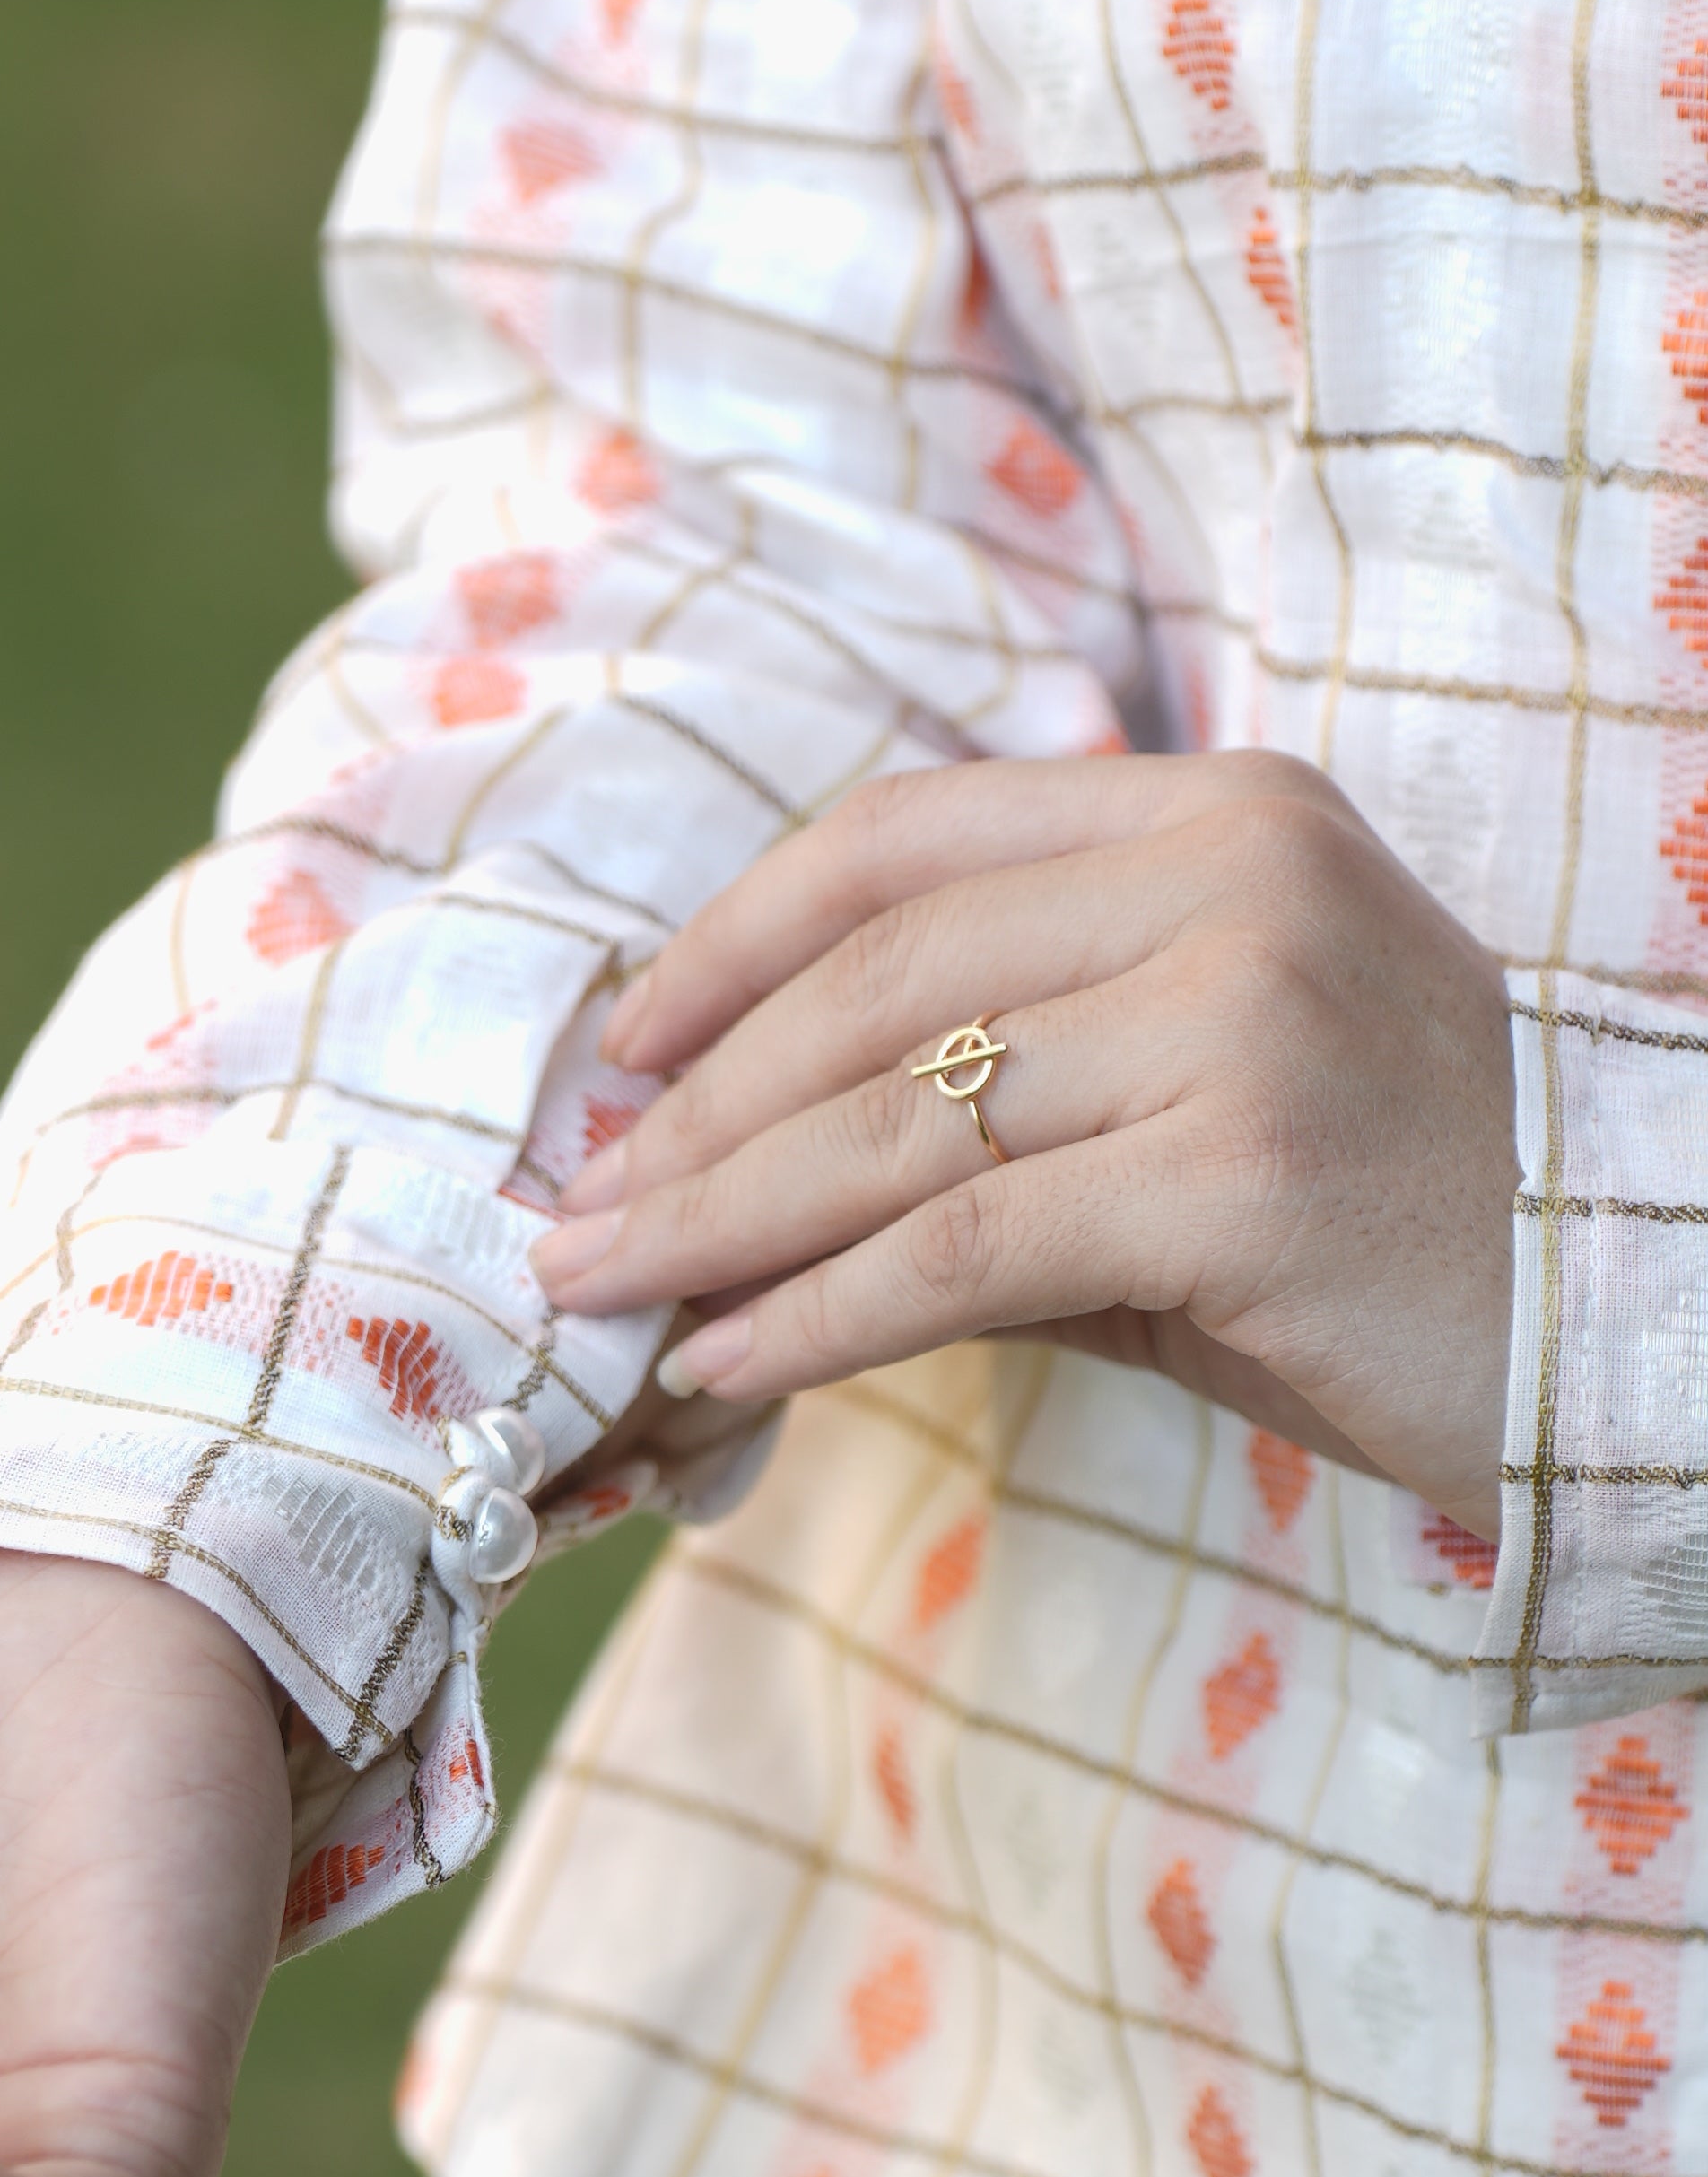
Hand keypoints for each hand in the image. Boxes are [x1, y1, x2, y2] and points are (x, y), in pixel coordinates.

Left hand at [529, 755, 1516, 1538]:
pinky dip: (815, 1316)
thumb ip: (1000, 1091)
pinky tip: (724, 1362)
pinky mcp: (1241, 1182)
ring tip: (603, 1289)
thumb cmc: (1391, 1214)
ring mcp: (1243, 1023)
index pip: (902, 844)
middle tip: (575, 1209)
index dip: (732, 943)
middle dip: (695, 1110)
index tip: (622, 1051)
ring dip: (717, 1218)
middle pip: (874, 986)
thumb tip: (735, 1164)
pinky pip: (961, 1251)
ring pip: (896, 1123)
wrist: (1625, 1310)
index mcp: (1214, 814)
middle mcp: (1229, 884)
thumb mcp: (1190, 1099)